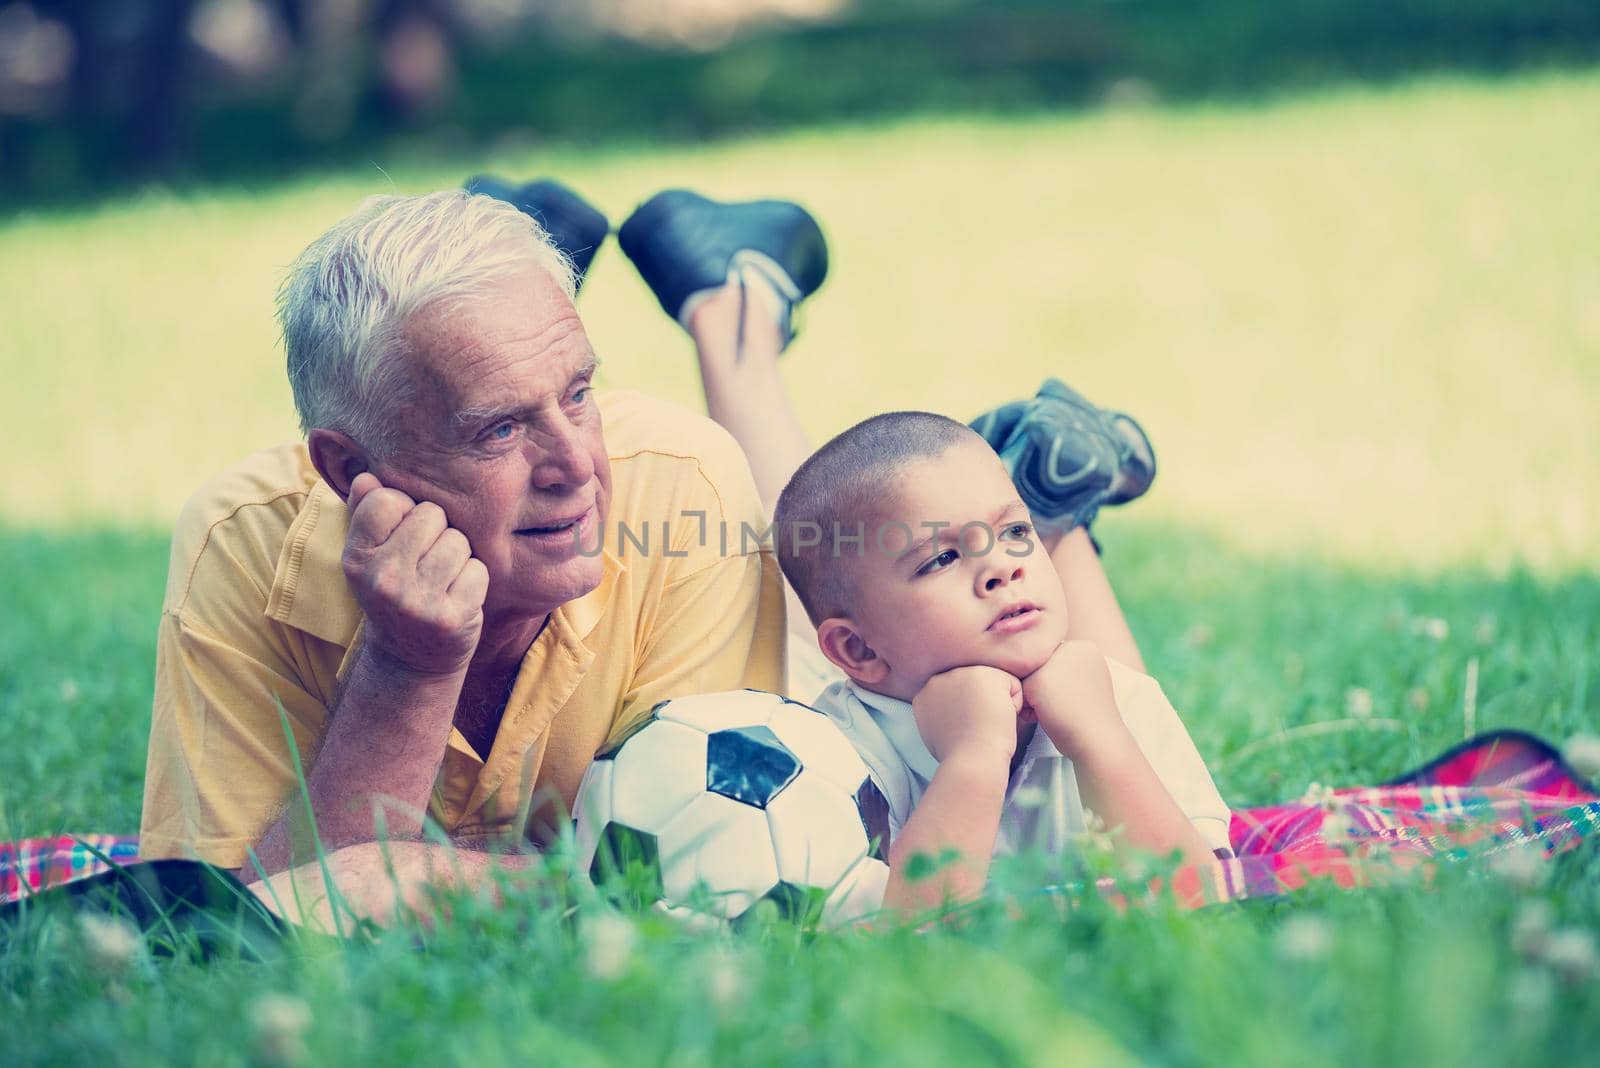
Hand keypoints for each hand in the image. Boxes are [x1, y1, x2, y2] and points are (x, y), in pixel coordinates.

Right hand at [341, 472, 488, 676]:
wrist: (410, 659)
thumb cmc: (395, 593)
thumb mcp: (370, 558)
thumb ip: (367, 514)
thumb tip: (367, 476)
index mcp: (357, 559)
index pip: (387, 499)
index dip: (405, 511)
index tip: (403, 537)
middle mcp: (382, 580)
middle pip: (431, 514)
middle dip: (437, 532)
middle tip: (425, 563)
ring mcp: (417, 601)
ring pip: (458, 540)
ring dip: (458, 556)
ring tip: (441, 580)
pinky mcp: (451, 618)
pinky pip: (479, 569)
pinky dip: (474, 580)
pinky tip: (457, 597)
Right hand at [911, 665, 1023, 766]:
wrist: (970, 761)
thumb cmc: (958, 755)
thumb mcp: (936, 732)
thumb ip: (941, 714)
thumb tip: (953, 712)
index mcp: (925, 693)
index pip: (957, 693)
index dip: (967, 714)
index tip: (965, 731)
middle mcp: (940, 678)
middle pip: (974, 686)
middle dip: (980, 705)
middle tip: (976, 729)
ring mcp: (962, 673)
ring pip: (993, 684)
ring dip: (996, 704)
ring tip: (986, 725)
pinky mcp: (986, 673)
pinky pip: (1012, 685)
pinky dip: (1013, 705)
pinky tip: (999, 720)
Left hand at [1020, 639, 1119, 755]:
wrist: (1100, 740)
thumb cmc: (1092, 719)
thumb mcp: (1087, 682)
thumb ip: (1068, 668)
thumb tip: (1042, 669)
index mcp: (1086, 647)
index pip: (1055, 660)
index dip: (1058, 684)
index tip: (1074, 701)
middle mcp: (1071, 647)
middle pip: (1040, 666)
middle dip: (1045, 688)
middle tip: (1065, 708)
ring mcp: (1055, 661)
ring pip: (1029, 677)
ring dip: (1036, 697)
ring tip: (1057, 712)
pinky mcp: (1040, 678)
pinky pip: (1021, 690)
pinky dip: (1030, 708)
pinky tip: (1048, 717)